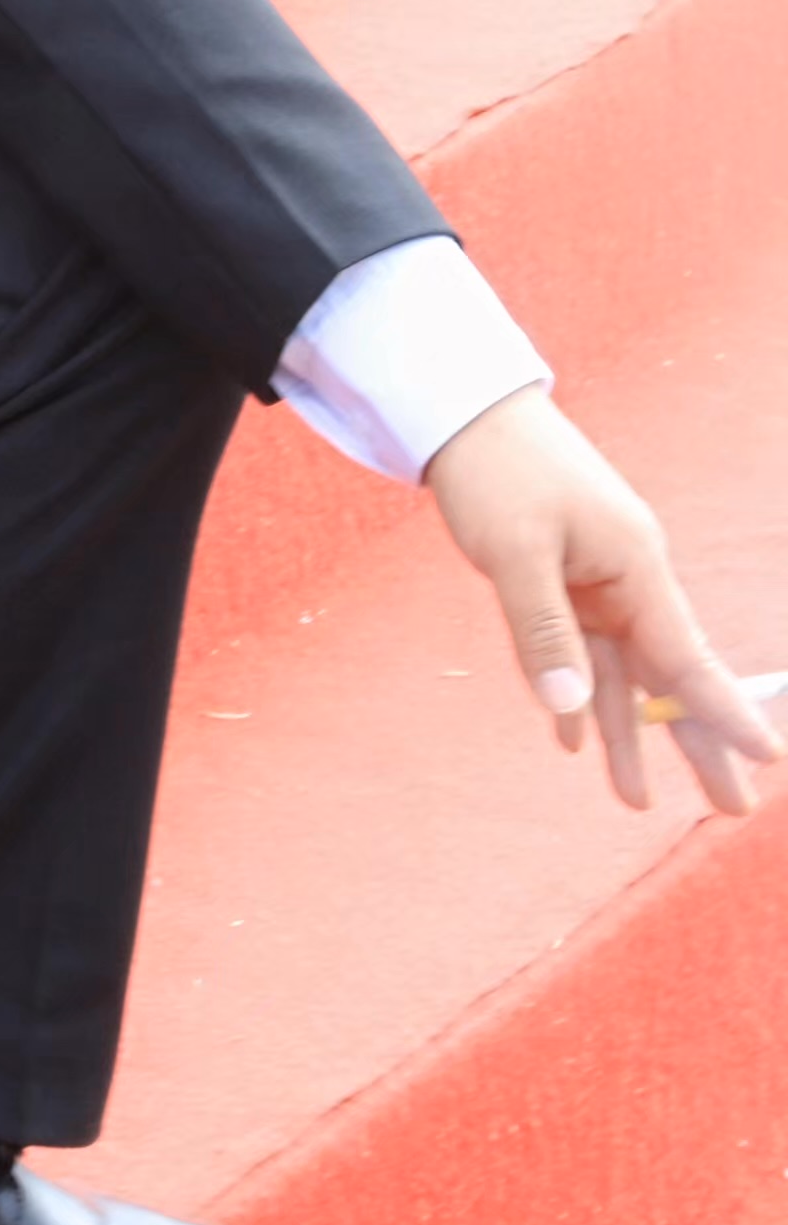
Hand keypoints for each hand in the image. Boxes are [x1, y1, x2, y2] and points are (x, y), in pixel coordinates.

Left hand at [424, 386, 781, 814]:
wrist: (466, 417)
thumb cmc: (498, 471)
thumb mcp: (515, 551)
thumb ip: (542, 630)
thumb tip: (569, 708)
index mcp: (635, 567)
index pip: (688, 655)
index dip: (726, 712)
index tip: (768, 757)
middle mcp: (626, 580)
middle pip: (669, 675)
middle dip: (698, 741)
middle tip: (731, 808)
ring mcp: (595, 583)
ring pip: (619, 674)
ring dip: (625, 735)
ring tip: (632, 802)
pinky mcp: (561, 582)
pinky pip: (576, 651)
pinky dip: (574, 694)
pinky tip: (571, 739)